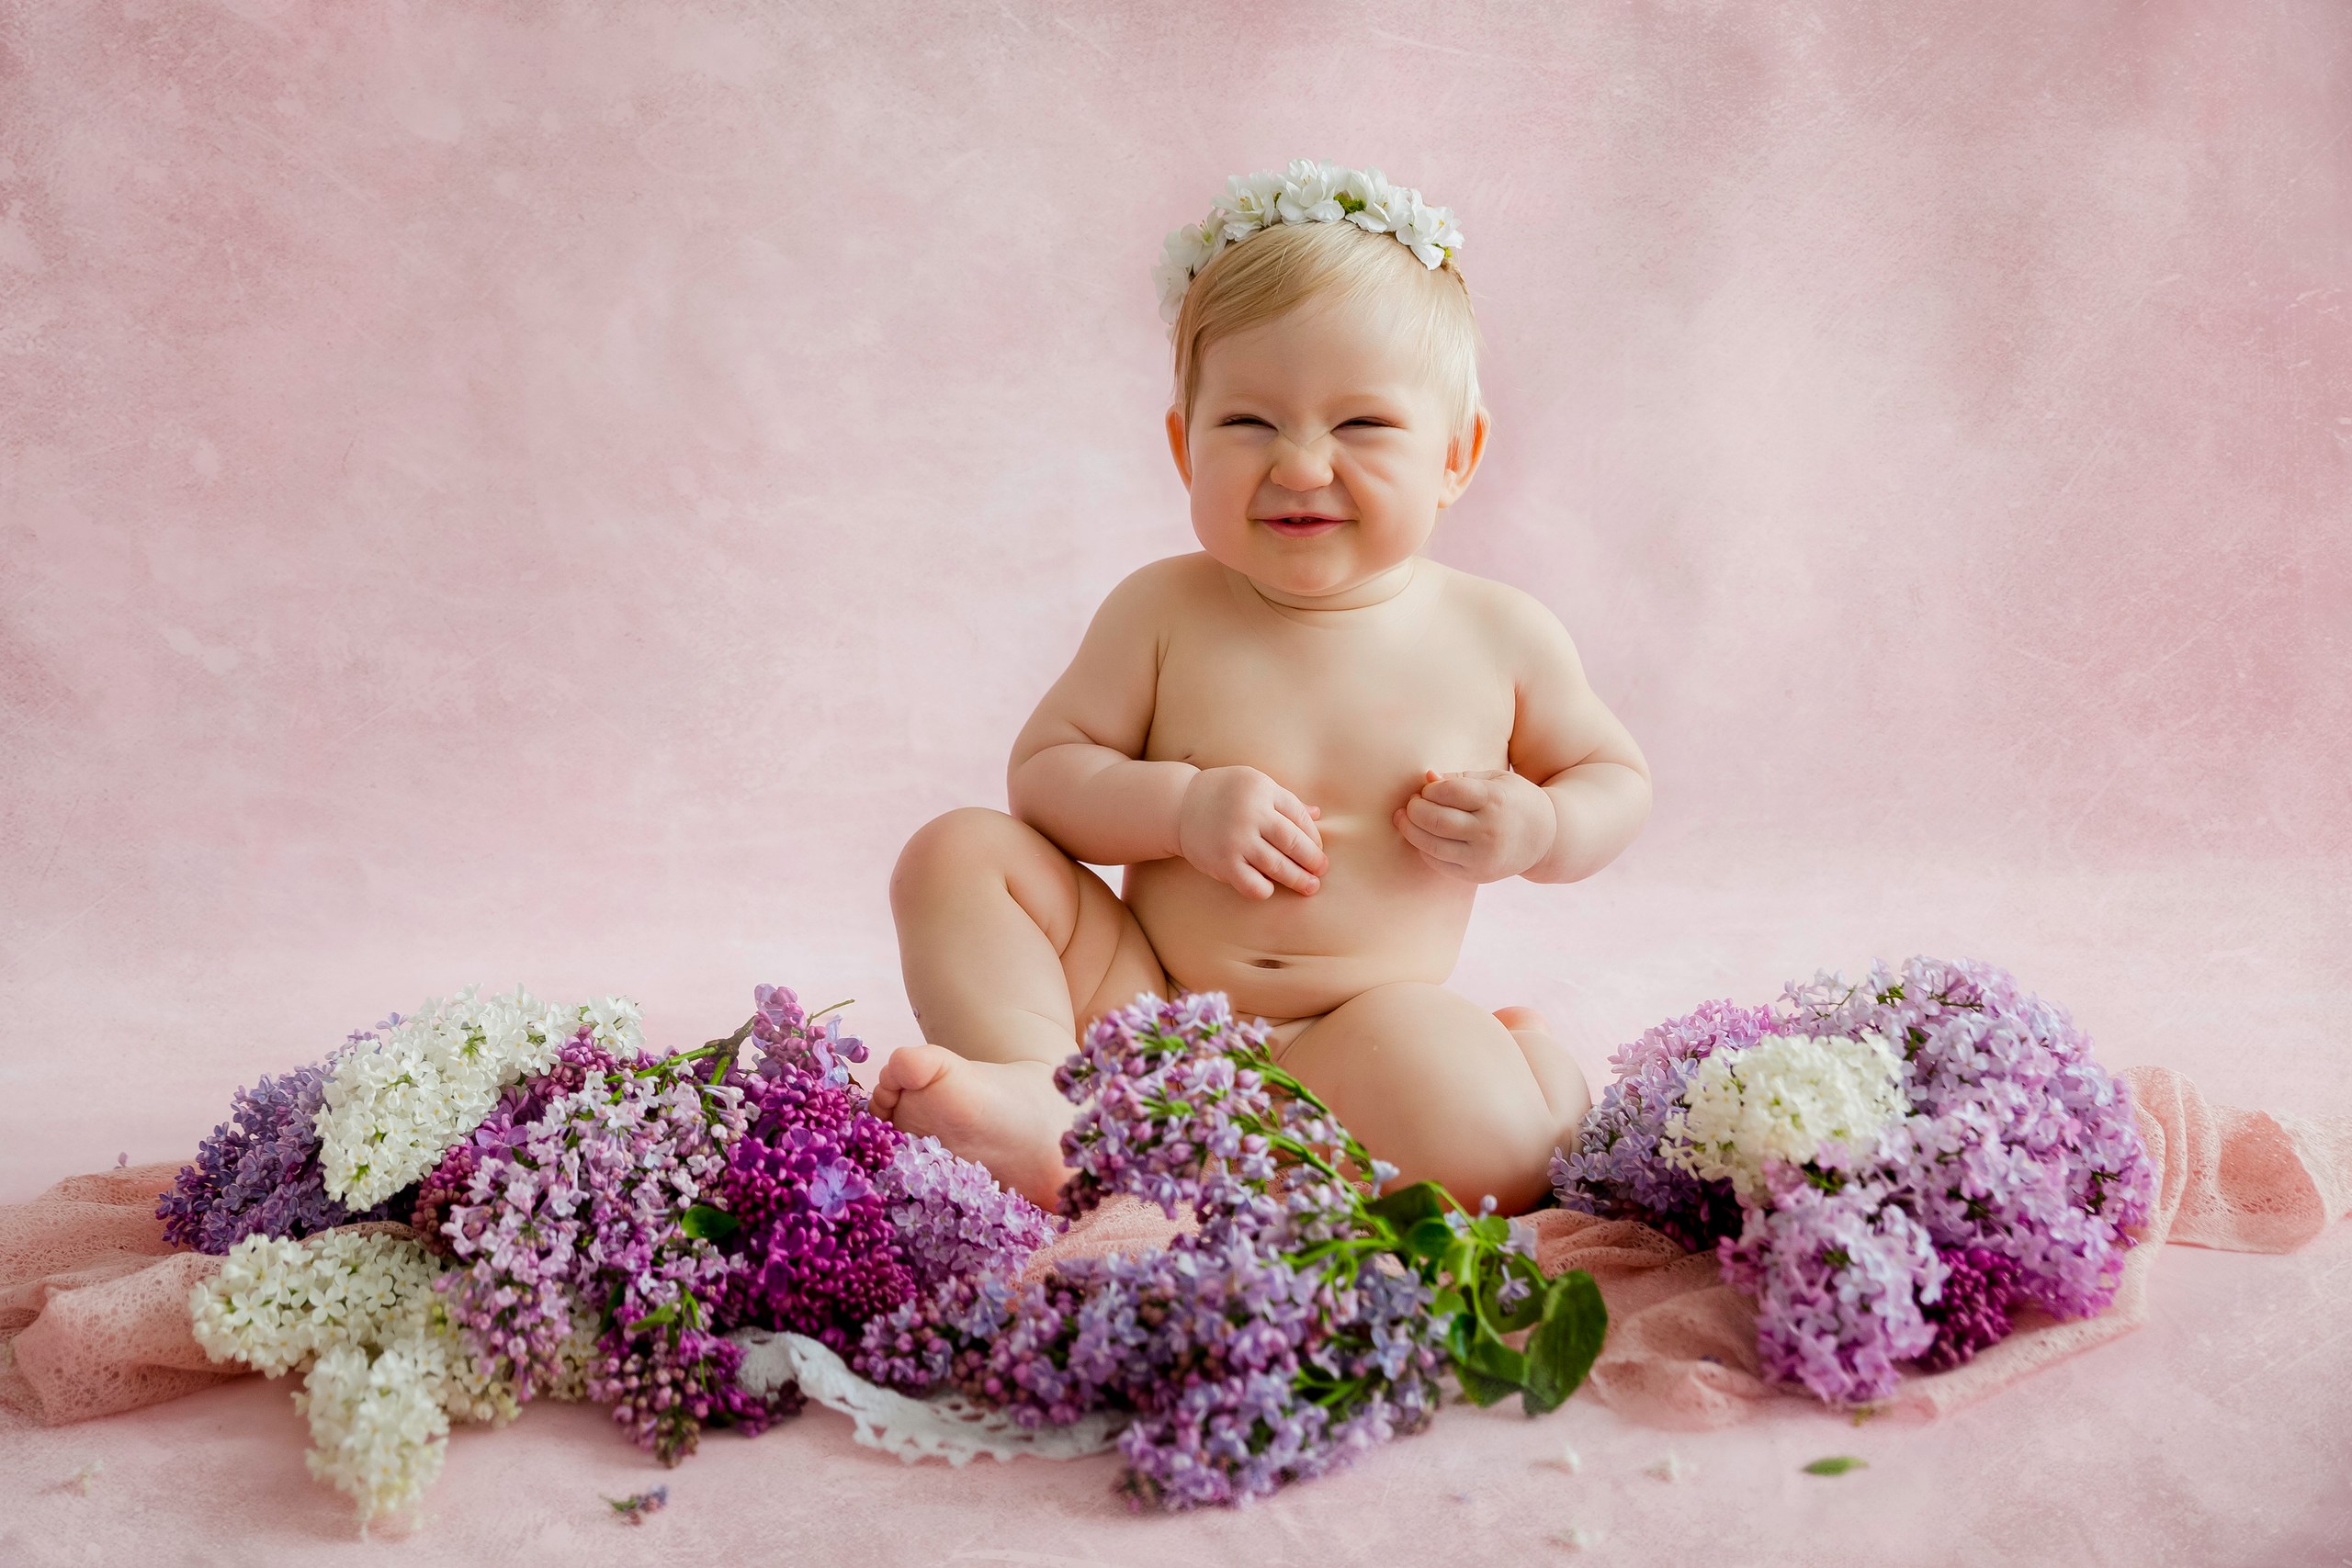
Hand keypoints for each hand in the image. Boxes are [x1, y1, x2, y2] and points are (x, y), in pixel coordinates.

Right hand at [1177, 766, 1326, 898]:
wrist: (1179, 806)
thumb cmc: (1224, 794)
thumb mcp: (1255, 785)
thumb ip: (1285, 801)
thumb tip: (1319, 814)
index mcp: (1261, 790)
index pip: (1299, 817)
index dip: (1313, 836)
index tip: (1317, 849)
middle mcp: (1250, 813)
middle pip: (1293, 842)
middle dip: (1312, 860)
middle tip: (1321, 871)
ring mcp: (1236, 840)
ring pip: (1277, 865)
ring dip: (1297, 879)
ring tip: (1309, 887)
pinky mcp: (1223, 863)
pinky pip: (1253, 884)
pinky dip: (1266, 889)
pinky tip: (1270, 887)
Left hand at [1391, 769, 1555, 882]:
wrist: (1545, 838)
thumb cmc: (1513, 801)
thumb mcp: (1495, 779)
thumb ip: (1459, 778)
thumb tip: (1427, 776)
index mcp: (1495, 800)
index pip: (1447, 792)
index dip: (1430, 789)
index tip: (1428, 788)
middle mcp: (1489, 830)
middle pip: (1434, 819)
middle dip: (1414, 808)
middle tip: (1411, 802)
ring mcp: (1482, 856)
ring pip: (1430, 844)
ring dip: (1410, 829)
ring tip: (1405, 817)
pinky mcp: (1476, 875)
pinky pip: (1437, 862)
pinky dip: (1423, 848)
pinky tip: (1424, 836)